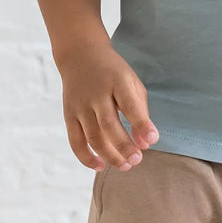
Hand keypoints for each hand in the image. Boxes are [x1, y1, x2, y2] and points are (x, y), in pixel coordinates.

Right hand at [59, 43, 158, 172]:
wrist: (81, 56)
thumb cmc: (113, 73)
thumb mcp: (131, 84)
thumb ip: (140, 112)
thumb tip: (146, 144)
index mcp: (117, 81)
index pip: (130, 105)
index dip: (142, 124)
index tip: (152, 141)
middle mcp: (96, 93)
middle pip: (109, 125)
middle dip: (124, 146)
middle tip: (137, 160)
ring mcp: (80, 105)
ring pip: (93, 136)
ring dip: (109, 155)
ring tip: (125, 165)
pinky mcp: (68, 115)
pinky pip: (75, 141)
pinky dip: (86, 157)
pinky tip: (101, 166)